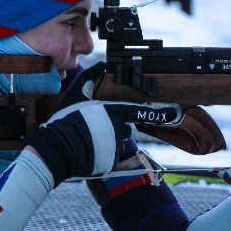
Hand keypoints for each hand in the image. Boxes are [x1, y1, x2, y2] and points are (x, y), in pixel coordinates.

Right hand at [25, 63, 180, 184]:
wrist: (55, 150)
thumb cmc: (64, 121)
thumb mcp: (75, 95)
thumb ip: (90, 79)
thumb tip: (101, 65)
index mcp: (113, 113)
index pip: (140, 112)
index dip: (159, 112)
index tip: (174, 112)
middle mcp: (118, 131)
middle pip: (124, 128)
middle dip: (112, 128)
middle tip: (91, 129)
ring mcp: (116, 148)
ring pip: (117, 143)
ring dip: (107, 142)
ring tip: (87, 141)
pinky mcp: (111, 164)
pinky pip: (115, 160)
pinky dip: (107, 158)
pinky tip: (92, 154)